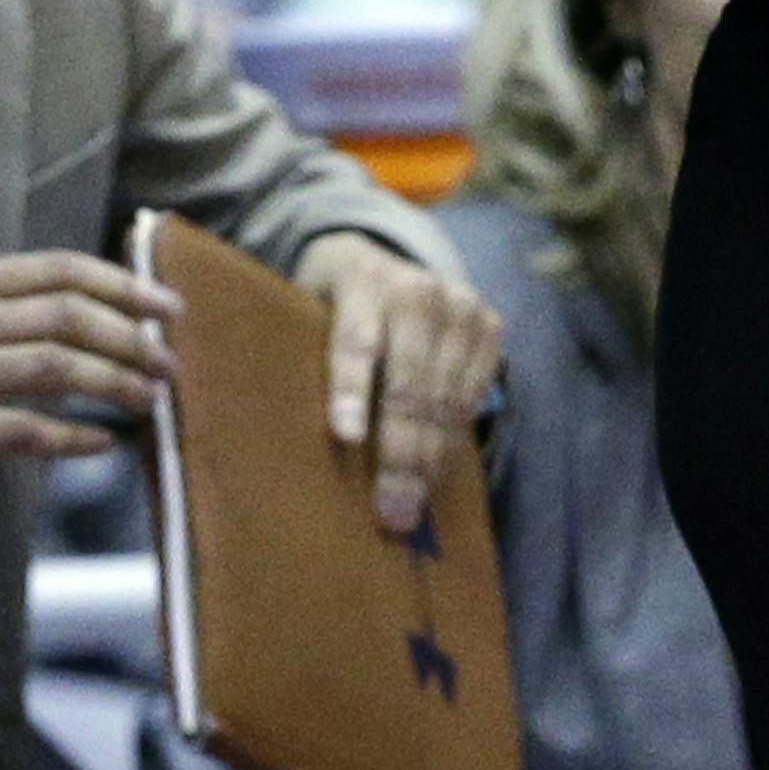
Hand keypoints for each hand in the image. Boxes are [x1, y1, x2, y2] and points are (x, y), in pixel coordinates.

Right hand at [0, 250, 180, 455]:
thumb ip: (17, 308)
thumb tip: (112, 320)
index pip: (62, 271)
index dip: (124, 286)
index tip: (172, 308)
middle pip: (66, 316)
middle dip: (129, 339)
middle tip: (170, 366)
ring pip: (51, 366)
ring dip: (112, 382)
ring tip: (151, 400)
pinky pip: (18, 429)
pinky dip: (66, 436)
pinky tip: (103, 442)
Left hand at [293, 233, 502, 537]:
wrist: (382, 258)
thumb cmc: (328, 309)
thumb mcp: (303, 316)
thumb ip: (302, 361)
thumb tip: (280, 451)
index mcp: (360, 280)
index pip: (355, 338)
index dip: (351, 387)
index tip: (346, 436)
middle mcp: (416, 288)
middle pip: (407, 381)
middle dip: (399, 453)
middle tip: (389, 511)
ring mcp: (459, 303)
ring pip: (445, 394)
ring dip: (429, 457)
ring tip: (411, 507)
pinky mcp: (488, 322)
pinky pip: (474, 393)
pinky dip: (454, 438)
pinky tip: (435, 472)